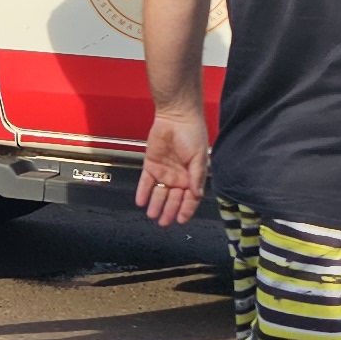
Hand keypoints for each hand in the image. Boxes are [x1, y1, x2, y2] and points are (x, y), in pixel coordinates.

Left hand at [137, 100, 211, 227]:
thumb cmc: (192, 134)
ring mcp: (164, 171)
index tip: (182, 220)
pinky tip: (141, 202)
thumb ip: (197, 177)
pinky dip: (143, 192)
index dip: (186, 210)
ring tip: (152, 215)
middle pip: (173, 198)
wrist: (177, 117)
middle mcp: (178, 177)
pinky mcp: (151, 165)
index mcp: (192, 176)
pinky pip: (146, 181)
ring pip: (159, 192)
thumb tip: (197, 194)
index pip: (190, 198)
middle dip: (169, 211)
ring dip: (156, 204)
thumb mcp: (199, 157)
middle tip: (163, 222)